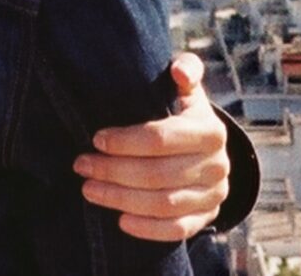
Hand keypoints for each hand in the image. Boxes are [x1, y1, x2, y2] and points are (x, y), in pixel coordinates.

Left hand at [74, 52, 232, 240]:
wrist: (208, 152)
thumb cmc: (184, 115)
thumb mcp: (187, 91)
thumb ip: (185, 70)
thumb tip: (180, 70)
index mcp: (211, 130)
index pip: (161, 138)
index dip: (125, 141)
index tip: (95, 138)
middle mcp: (218, 165)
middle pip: (157, 174)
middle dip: (113, 171)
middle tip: (81, 165)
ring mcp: (214, 195)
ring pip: (163, 204)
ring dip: (120, 199)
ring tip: (89, 189)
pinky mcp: (207, 218)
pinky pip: (176, 230)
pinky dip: (147, 228)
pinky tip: (119, 220)